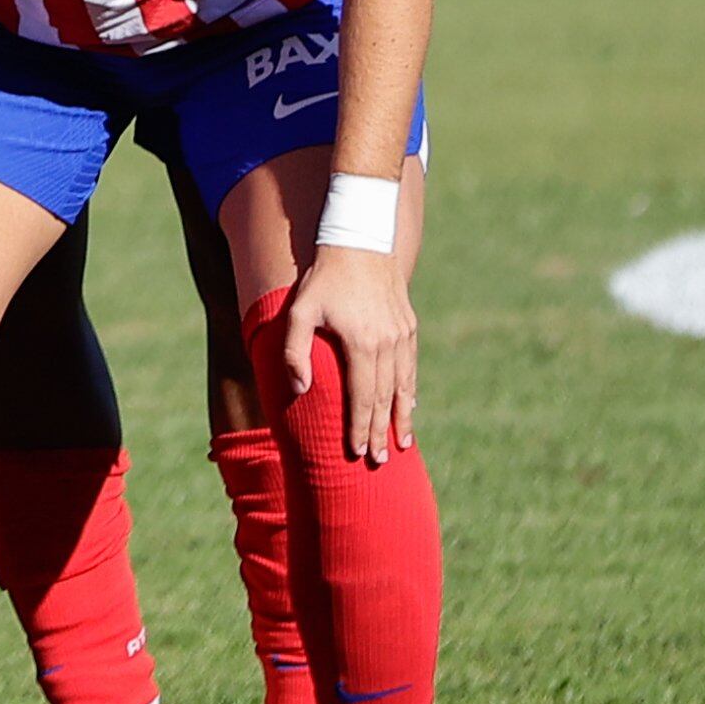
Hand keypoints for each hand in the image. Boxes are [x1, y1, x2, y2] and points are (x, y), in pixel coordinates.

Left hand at [279, 242, 417, 463]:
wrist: (360, 242)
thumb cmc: (322, 279)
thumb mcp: (299, 311)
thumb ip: (294, 351)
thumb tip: (299, 390)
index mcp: (361, 344)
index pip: (362, 397)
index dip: (360, 426)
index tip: (358, 452)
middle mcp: (387, 344)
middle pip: (385, 398)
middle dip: (382, 432)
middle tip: (380, 461)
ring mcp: (402, 336)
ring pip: (404, 386)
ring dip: (403, 417)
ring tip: (403, 443)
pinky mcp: (408, 327)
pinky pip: (410, 367)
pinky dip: (410, 390)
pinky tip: (409, 405)